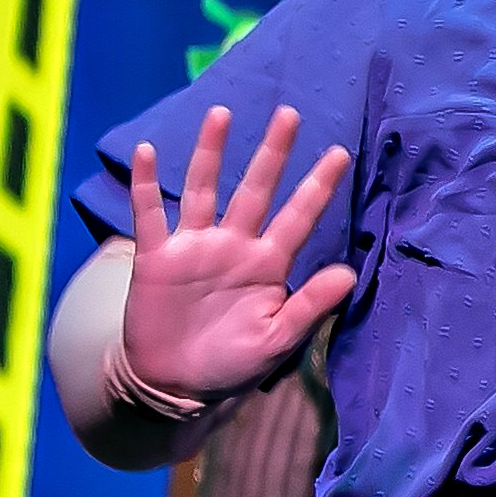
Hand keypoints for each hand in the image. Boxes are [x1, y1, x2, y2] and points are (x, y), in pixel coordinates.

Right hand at [117, 104, 359, 406]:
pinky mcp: (157, 256)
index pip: (298, 217)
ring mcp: (194, 246)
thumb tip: (348, 273)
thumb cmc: (231, 364)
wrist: (174, 384)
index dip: (318, 187)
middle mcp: (234, 245)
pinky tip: (149, 151)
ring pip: (204, 188)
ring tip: (221, 112)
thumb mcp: (276, 338)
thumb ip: (309, 305)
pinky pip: (150, 214)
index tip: (340, 153)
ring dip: (211, 152)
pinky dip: (147, 184)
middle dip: (272, 153)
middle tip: (290, 113)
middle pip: (256, 189)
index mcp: (268, 264)